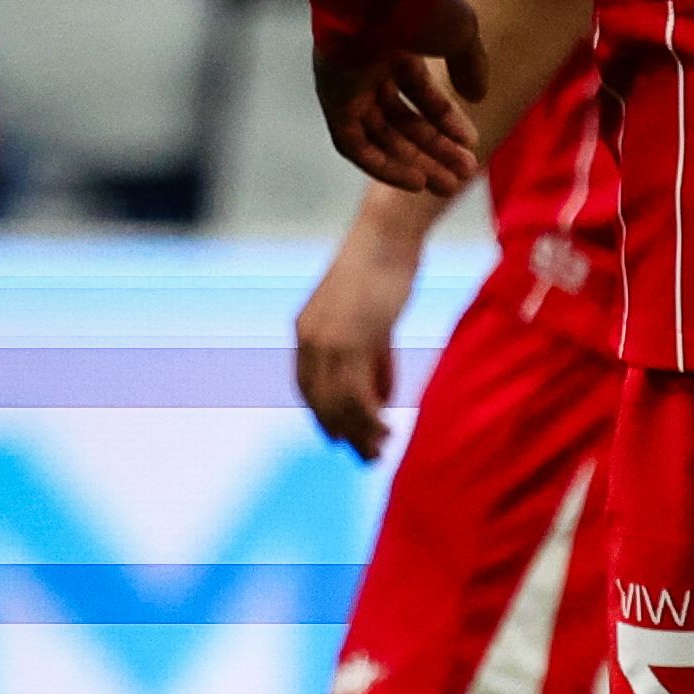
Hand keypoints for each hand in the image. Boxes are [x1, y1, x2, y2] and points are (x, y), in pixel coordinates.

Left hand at [294, 206, 430, 459]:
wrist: (387, 236)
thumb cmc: (384, 269)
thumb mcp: (372, 320)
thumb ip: (372, 360)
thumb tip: (378, 398)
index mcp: (307, 330)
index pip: (309, 387)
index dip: (325, 417)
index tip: (342, 440)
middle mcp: (310, 339)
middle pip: (321, 401)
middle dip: (343, 432)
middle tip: (368, 457)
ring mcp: (329, 341)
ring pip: (338, 403)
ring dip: (359, 432)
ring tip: (380, 450)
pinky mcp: (352, 341)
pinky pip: (356, 393)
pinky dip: (369, 418)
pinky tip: (386, 428)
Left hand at [313, 0, 488, 196]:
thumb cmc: (418, 3)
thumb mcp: (460, 34)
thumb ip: (470, 66)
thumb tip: (477, 98)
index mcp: (393, 43)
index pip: (418, 92)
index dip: (446, 120)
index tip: (471, 143)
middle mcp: (366, 64)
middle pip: (399, 119)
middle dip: (433, 148)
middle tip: (463, 174)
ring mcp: (346, 82)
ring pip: (379, 136)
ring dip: (414, 162)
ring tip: (447, 185)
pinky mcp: (332, 98)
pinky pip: (353, 144)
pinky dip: (381, 165)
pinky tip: (415, 182)